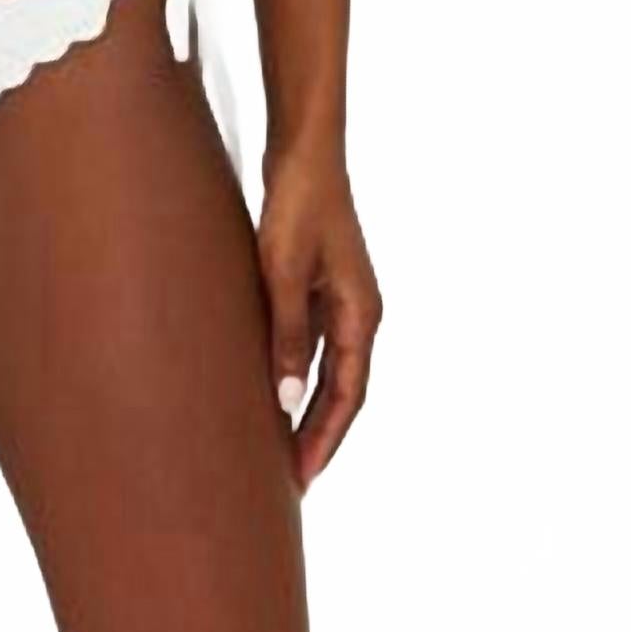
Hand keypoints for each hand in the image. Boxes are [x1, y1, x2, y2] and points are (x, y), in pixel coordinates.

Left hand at [257, 141, 381, 493]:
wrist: (303, 151)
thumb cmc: (298, 205)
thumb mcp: (285, 272)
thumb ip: (287, 335)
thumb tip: (288, 399)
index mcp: (362, 314)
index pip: (348, 395)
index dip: (326, 439)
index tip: (302, 478)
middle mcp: (358, 312)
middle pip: (341, 389)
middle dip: (317, 435)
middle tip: (289, 480)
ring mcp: (340, 298)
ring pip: (326, 368)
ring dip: (306, 406)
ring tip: (276, 445)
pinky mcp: (318, 283)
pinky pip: (310, 342)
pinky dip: (294, 370)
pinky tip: (268, 386)